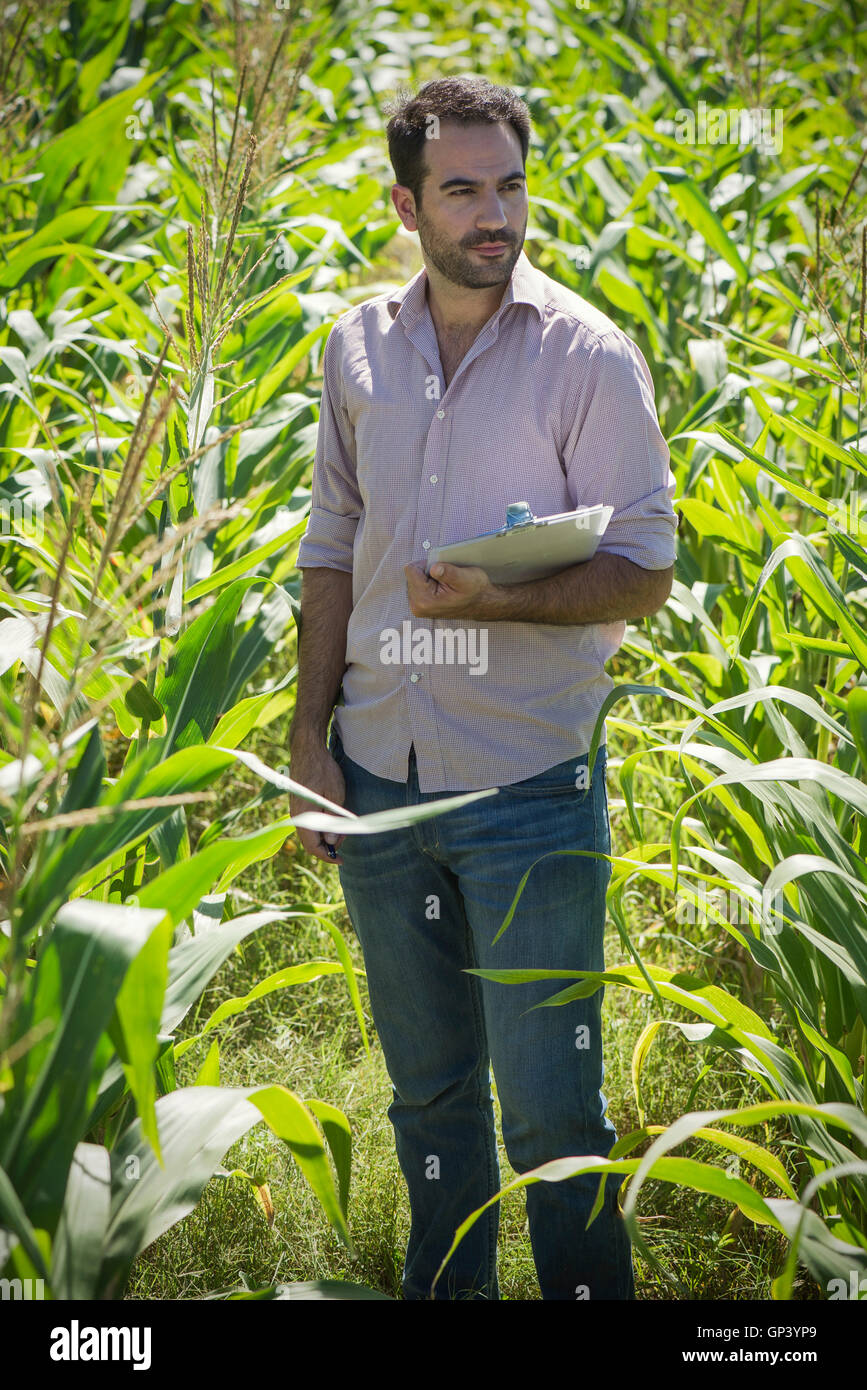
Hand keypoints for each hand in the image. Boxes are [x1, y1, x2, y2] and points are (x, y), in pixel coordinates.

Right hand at [287, 743, 346, 864]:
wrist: (307, 749)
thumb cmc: (322, 770)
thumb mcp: (335, 795)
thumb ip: (333, 820)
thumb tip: (330, 841)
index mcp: (303, 816)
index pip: (312, 847)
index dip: (327, 857)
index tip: (342, 859)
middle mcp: (296, 816)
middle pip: (310, 842)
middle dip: (329, 845)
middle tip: (346, 836)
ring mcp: (296, 810)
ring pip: (310, 832)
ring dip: (325, 835)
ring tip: (342, 826)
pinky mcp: (299, 804)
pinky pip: (309, 823)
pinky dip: (321, 826)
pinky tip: (333, 818)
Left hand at [404, 560, 496, 618]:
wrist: (480, 604)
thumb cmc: (475, 590)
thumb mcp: (466, 578)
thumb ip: (449, 573)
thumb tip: (434, 568)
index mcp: (424, 599)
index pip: (411, 569)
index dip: (427, 564)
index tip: (442, 571)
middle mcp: (417, 605)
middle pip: (411, 574)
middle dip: (427, 572)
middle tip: (445, 580)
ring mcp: (417, 607)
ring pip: (414, 579)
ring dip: (428, 578)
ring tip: (445, 585)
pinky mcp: (419, 606)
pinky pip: (417, 585)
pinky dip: (428, 583)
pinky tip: (441, 588)